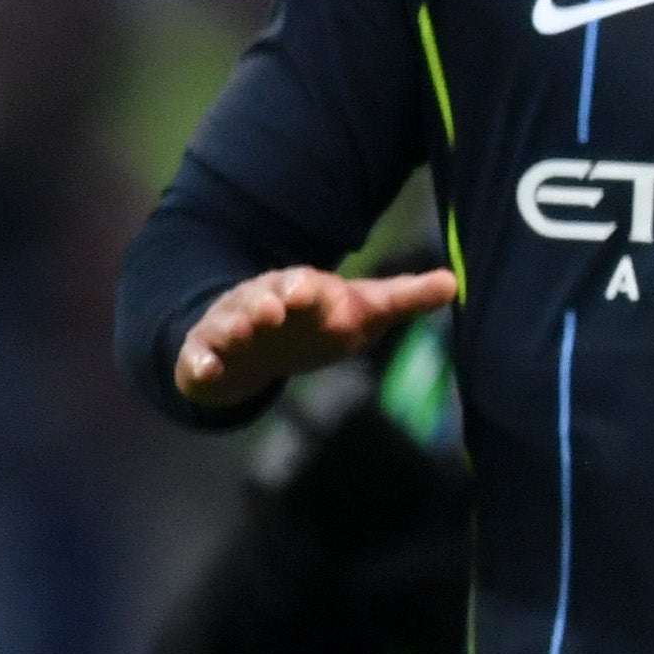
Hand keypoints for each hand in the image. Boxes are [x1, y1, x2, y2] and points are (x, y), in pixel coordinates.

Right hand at [174, 264, 459, 409]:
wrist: (259, 340)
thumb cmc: (318, 322)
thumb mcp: (363, 310)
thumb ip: (404, 297)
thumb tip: (455, 282)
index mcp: (301, 290)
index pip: (303, 283)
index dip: (304, 287)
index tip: (308, 291)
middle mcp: (262, 302)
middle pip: (262, 298)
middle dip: (265, 303)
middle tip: (272, 310)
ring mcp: (231, 327)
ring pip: (228, 323)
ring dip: (233, 327)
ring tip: (242, 332)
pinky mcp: (206, 354)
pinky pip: (198, 357)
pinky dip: (200, 362)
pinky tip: (206, 370)